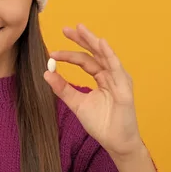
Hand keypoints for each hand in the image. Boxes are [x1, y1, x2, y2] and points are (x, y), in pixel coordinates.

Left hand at [43, 24, 143, 157]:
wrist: (115, 142)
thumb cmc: (100, 123)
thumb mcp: (76, 103)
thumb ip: (63, 88)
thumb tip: (46, 73)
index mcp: (100, 77)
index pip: (84, 60)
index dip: (68, 55)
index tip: (52, 54)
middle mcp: (110, 75)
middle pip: (94, 52)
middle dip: (81, 39)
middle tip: (65, 29)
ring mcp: (118, 79)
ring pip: (104, 55)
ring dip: (93, 41)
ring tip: (81, 29)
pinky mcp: (124, 86)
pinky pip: (116, 67)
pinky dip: (109, 54)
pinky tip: (101, 43)